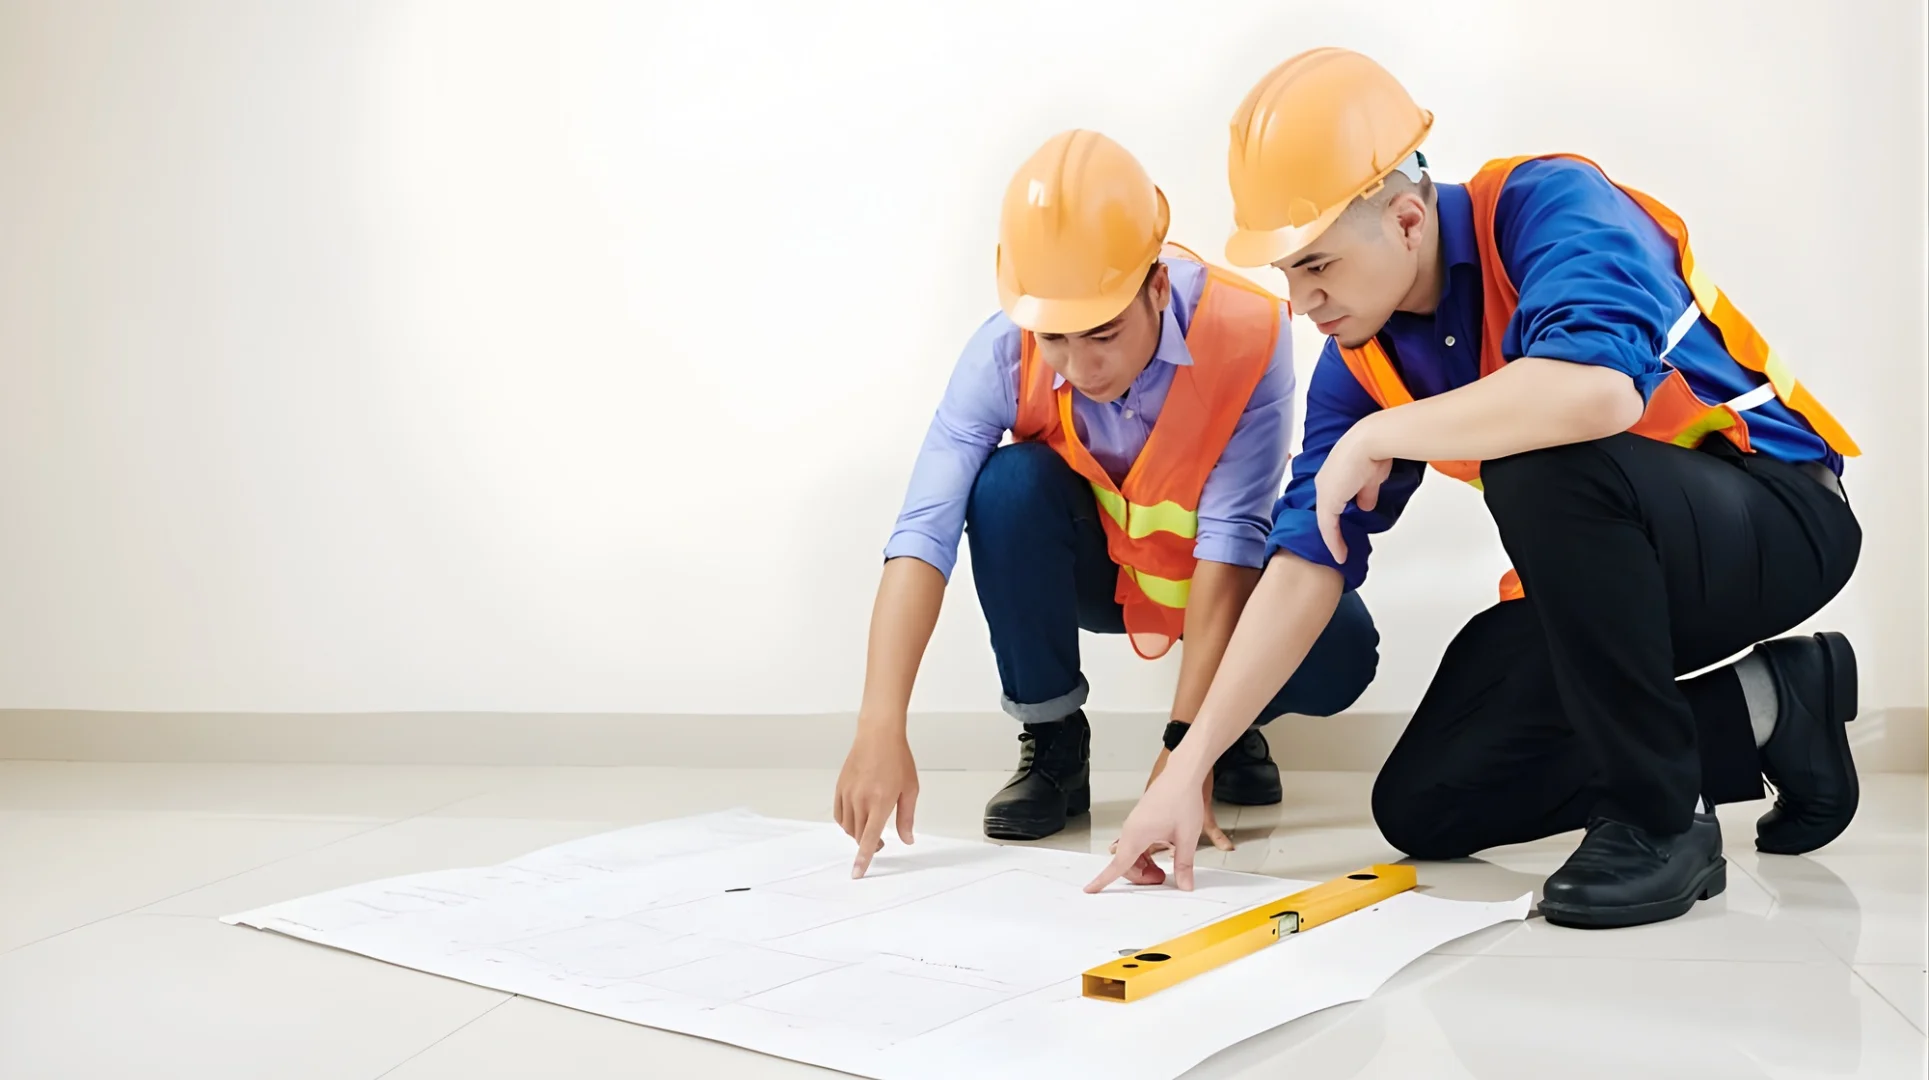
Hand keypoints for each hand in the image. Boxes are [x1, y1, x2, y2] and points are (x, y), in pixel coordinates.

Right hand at [834, 728, 917, 877]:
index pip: (869, 838)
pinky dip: (847, 822)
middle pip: (858, 835)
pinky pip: (839, 814)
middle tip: (881, 842)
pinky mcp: (840, 787)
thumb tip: (907, 840)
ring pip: (848, 827)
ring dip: (858, 833)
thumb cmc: (898, 759)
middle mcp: (861, 800)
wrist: (878, 735)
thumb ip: (907, 817)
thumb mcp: (910, 789)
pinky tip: (857, 818)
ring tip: (871, 827)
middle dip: (868, 845)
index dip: (864, 858)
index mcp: (880, 802)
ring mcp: (848, 793)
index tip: (858, 873)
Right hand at [1086, 760, 1206, 892]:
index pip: (1118, 865)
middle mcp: (1131, 830)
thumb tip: (1184, 885)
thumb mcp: (1187, 838)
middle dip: (1140, 876)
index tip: (1090, 889)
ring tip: (1164, 868)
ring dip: (1143, 865)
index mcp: (1137, 835)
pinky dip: (1145, 854)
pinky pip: (1137, 844)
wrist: (1182, 775)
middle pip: (1125, 863)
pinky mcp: (1141, 820)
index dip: (1103, 880)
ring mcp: (1135, 824)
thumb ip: (1184, 865)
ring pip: (1131, 854)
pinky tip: (1163, 853)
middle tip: (1161, 879)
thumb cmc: (1182, 800)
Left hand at [1314, 421, 1393, 563]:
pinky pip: (1328, 527)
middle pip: (1326, 512)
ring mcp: (1324, 492)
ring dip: (1334, 539)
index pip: (1332, 500)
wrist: (1371, 442)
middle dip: (1333, 530)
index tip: (1344, 528)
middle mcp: (1324, 483)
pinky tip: (1340, 555)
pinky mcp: (1328, 501)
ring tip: (1340, 554)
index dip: (1338, 515)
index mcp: (1333, 475)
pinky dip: (1334, 542)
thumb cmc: (1374, 452)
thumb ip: (1366, 494)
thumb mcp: (1371, 479)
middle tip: (1340, 545)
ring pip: (1325, 521)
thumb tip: (1366, 506)